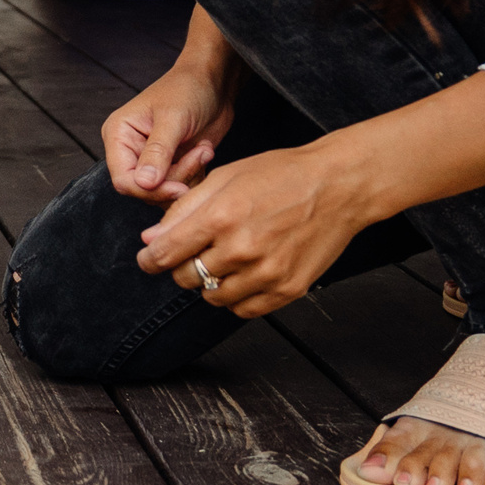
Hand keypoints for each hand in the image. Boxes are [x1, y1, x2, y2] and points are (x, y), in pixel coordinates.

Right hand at [103, 63, 235, 203]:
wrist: (213, 84)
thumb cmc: (187, 89)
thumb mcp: (172, 118)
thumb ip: (157, 152)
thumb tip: (143, 183)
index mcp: (119, 135)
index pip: (123, 179)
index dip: (149, 190)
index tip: (179, 188)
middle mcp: (130, 151)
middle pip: (145, 190)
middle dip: (175, 180)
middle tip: (199, 157)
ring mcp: (152, 160)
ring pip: (164, 193)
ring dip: (189, 176)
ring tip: (204, 150)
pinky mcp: (171, 166)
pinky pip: (179, 188)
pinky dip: (196, 176)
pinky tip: (204, 152)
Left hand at [135, 142, 369, 318]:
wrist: (336, 187)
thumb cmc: (280, 175)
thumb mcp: (225, 177)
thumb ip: (184, 210)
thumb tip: (151, 239)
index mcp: (221, 216)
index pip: (165, 254)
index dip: (149, 260)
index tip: (148, 260)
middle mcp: (241, 249)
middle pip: (186, 278)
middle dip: (181, 266)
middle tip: (193, 252)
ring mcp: (266, 273)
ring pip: (212, 296)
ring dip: (209, 282)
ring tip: (224, 259)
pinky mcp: (287, 290)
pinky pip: (243, 310)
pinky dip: (235, 296)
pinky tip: (243, 274)